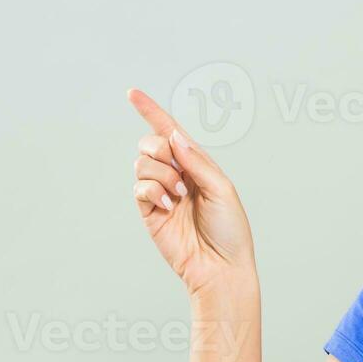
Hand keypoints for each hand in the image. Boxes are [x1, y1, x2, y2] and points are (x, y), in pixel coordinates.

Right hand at [126, 87, 256, 298]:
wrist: (219, 267)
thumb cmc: (230, 230)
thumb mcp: (222, 189)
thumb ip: (197, 161)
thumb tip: (175, 137)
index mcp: (197, 164)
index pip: (170, 132)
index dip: (151, 111)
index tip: (133, 93)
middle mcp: (177, 174)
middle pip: (150, 142)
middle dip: (158, 149)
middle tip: (179, 173)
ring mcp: (161, 193)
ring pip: (141, 163)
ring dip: (161, 175)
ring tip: (179, 196)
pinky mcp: (149, 211)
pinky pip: (138, 187)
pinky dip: (151, 190)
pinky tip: (168, 205)